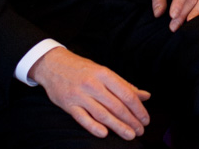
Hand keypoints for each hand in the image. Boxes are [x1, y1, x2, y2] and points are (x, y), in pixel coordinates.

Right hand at [30, 47, 151, 140]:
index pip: (126, 94)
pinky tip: (104, 134)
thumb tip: (145, 95)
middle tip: (140, 130)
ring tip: (129, 135)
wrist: (52, 64)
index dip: (138, 108)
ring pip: (102, 114)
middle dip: (131, 120)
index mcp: (104, 74)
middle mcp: (93, 84)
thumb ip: (124, 85)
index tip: (145, 119)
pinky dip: (93, 126)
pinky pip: (82, 118)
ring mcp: (80, 95)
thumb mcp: (103, 71)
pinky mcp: (69, 105)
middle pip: (116, 105)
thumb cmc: (81, 68)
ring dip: (118, 126)